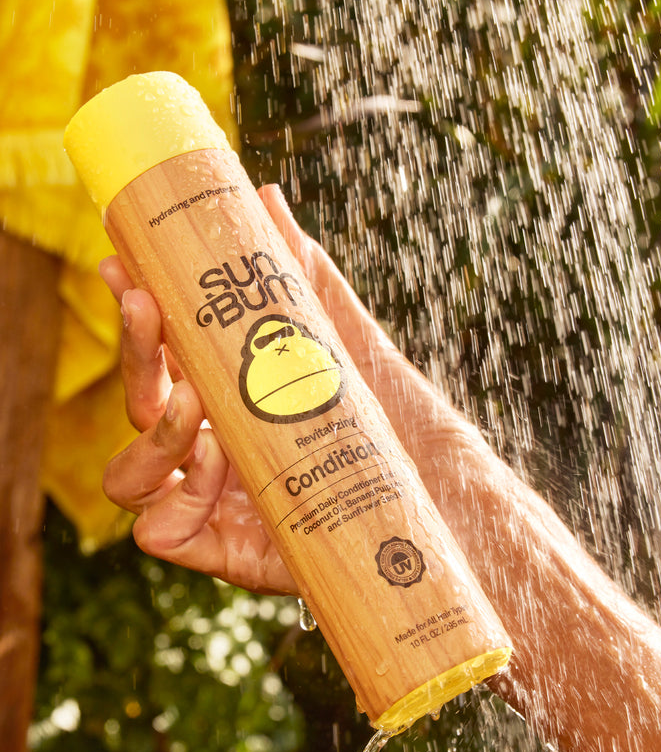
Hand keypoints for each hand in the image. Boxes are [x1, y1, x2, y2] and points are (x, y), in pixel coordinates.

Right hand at [100, 184, 467, 593]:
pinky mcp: (229, 553)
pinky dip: (174, 499)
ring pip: (129, 477)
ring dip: (152, 430)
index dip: (137, 315)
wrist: (447, 493)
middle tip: (147, 303)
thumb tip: (267, 199)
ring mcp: (219, 504)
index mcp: (234, 404)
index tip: (123, 260)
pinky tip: (213, 463)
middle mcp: (217, 452)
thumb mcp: (348, 344)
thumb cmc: (400, 422)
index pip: (164, 360)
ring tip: (196, 402)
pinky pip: (158, 535)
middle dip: (134, 352)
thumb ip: (304, 281)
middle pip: (139, 407)